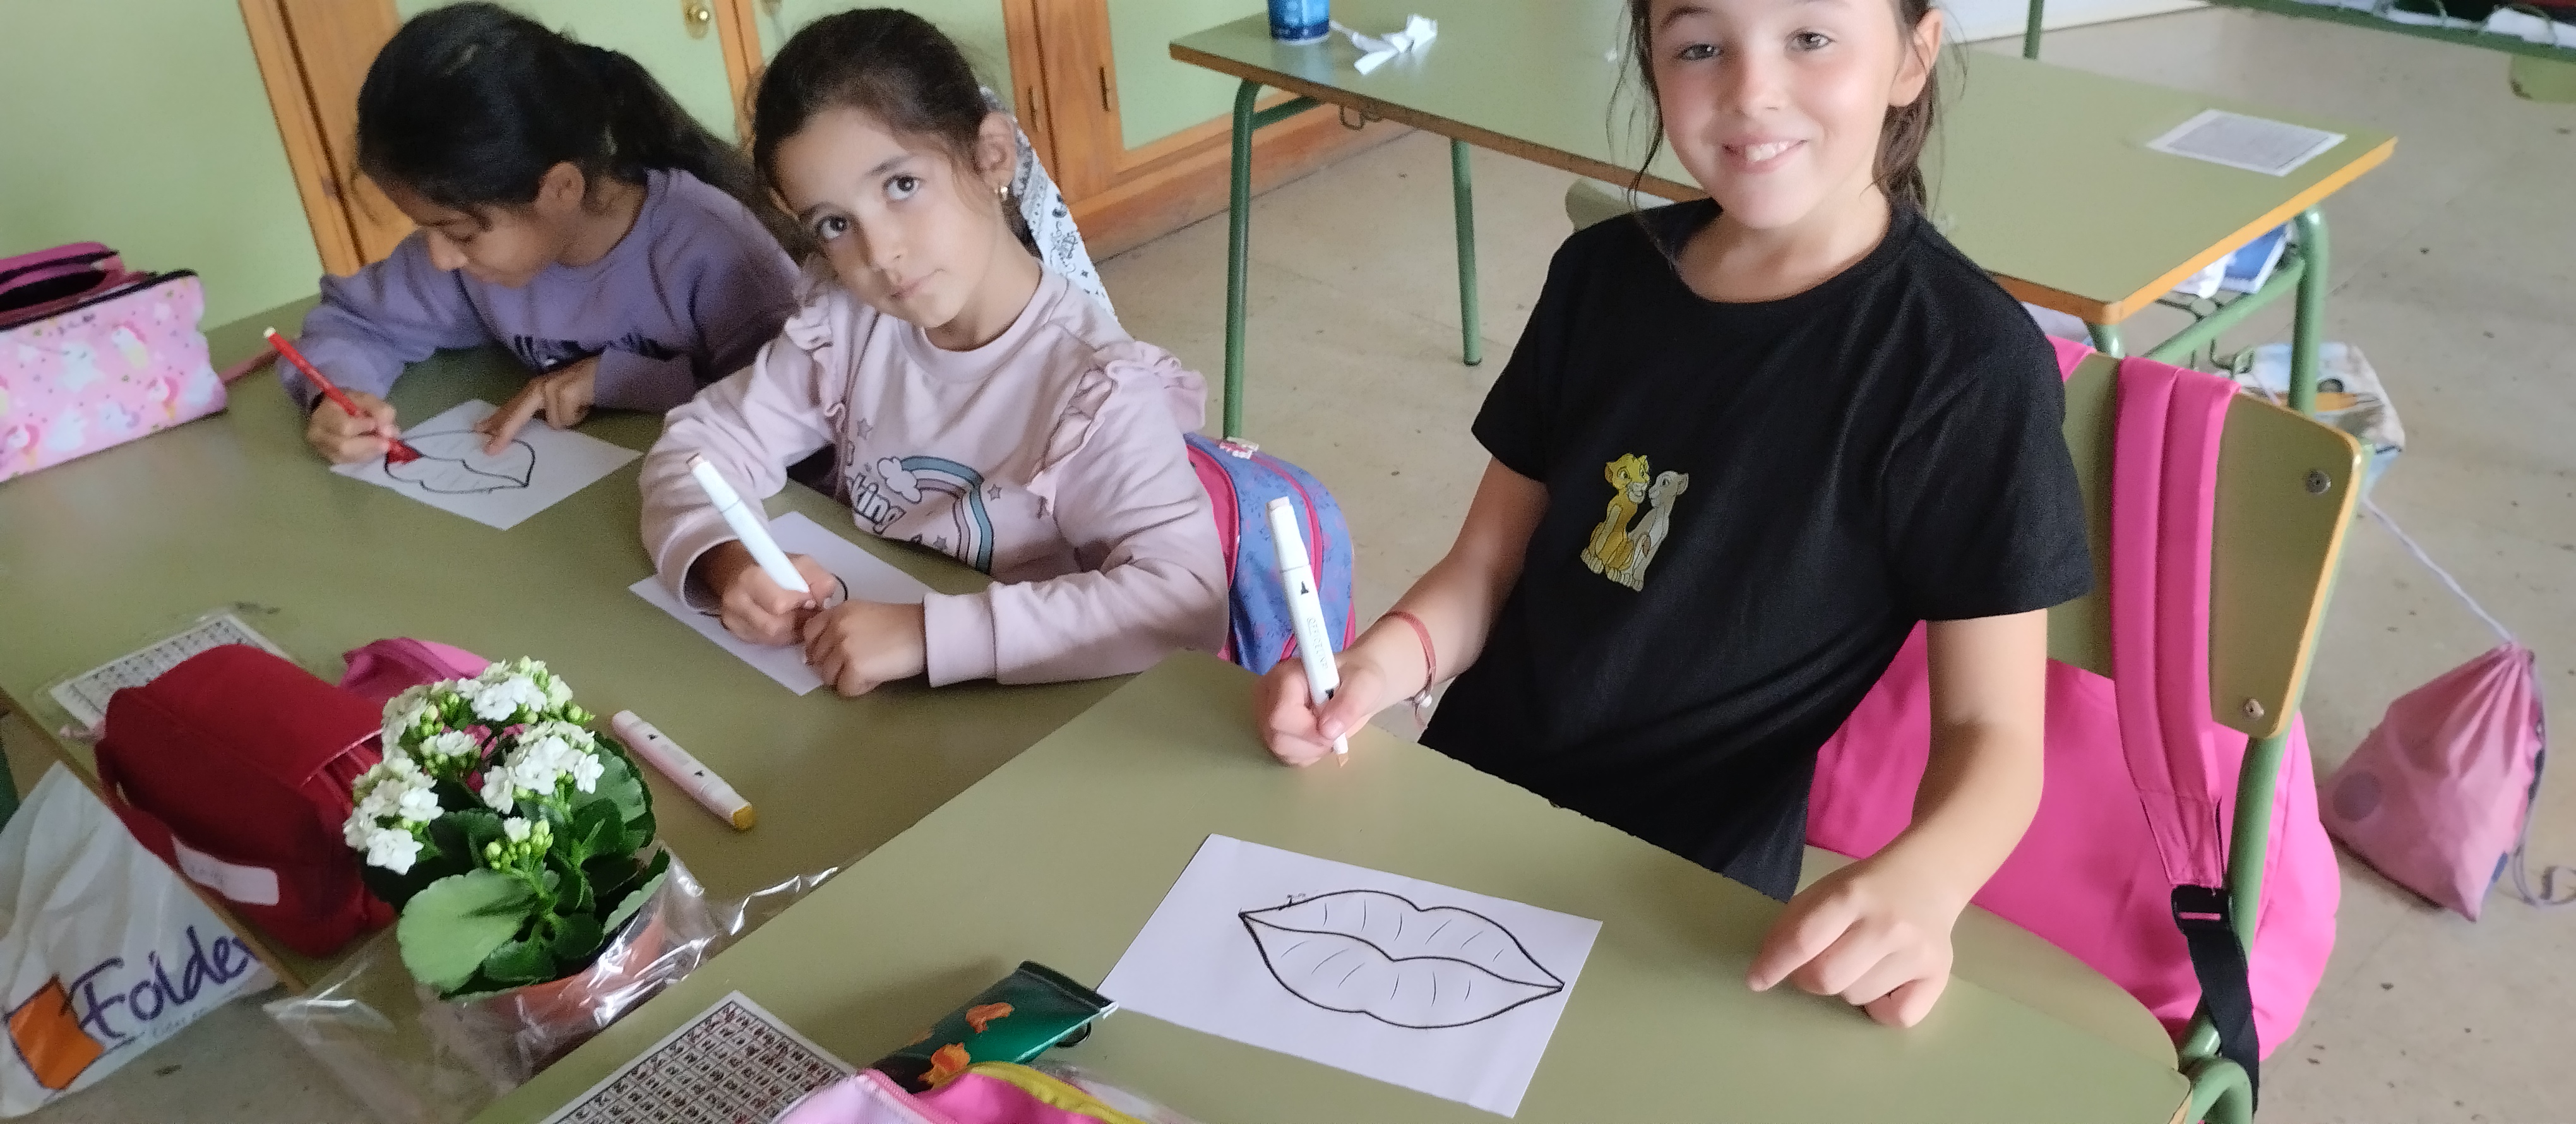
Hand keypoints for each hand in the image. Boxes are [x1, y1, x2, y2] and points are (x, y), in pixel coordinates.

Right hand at [306, 391, 399, 463]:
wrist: (335, 411)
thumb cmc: (351, 404)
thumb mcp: (368, 399)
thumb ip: (381, 411)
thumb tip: (390, 433)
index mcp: (325, 412)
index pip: (345, 426)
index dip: (365, 427)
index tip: (376, 423)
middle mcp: (317, 433)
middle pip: (344, 446)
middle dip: (370, 444)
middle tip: (386, 442)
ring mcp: (321, 448)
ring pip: (347, 457)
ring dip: (369, 451)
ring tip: (380, 443)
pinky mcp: (330, 458)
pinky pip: (350, 462)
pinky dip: (365, 456)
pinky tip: (371, 448)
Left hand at [479, 356, 598, 452]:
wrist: (606, 372)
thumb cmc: (583, 387)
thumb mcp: (557, 398)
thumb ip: (542, 409)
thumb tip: (534, 426)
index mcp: (535, 389)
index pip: (512, 408)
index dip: (497, 422)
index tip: (480, 433)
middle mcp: (540, 387)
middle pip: (517, 414)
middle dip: (504, 432)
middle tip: (490, 449)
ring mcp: (552, 390)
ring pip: (555, 422)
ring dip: (568, 419)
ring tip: (579, 408)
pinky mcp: (566, 394)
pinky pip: (568, 419)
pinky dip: (579, 416)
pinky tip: (585, 405)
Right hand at [696, 543, 835, 644]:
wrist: (735, 569)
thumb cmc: (772, 566)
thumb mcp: (800, 562)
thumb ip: (817, 578)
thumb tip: (823, 602)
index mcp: (751, 577)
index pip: (779, 603)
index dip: (800, 603)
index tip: (809, 598)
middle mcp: (736, 601)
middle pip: (775, 626)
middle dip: (797, 620)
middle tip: (806, 611)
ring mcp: (732, 619)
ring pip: (771, 638)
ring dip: (791, 631)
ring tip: (798, 617)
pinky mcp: (735, 632)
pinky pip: (765, 642)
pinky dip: (780, 636)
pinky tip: (785, 623)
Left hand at [801, 600, 926, 696]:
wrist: (925, 632)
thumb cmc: (900, 624)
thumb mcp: (863, 614)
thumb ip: (840, 627)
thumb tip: (818, 655)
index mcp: (837, 612)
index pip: (808, 633)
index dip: (819, 647)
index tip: (835, 653)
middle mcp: (836, 628)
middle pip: (816, 659)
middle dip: (833, 666)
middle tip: (857, 664)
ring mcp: (843, 648)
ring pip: (828, 677)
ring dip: (846, 678)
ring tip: (869, 670)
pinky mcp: (855, 668)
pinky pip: (845, 689)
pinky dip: (860, 688)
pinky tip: (876, 677)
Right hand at [1255, 647, 1403, 766]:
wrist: (1357, 686)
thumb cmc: (1360, 679)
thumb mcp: (1365, 684)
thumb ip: (1349, 704)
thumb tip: (1328, 730)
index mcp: (1285, 675)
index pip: (1281, 714)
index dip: (1309, 730)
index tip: (1334, 728)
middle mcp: (1268, 694)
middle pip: (1277, 736)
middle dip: (1312, 742)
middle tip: (1334, 730)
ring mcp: (1267, 714)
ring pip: (1280, 749)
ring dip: (1311, 750)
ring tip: (1329, 732)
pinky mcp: (1272, 731)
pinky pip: (1285, 756)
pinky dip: (1307, 754)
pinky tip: (1319, 738)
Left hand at [1745, 850, 1968, 1027]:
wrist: (1928, 878)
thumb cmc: (1866, 889)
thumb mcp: (1824, 892)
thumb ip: (1793, 925)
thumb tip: (1766, 968)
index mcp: (1851, 895)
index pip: (1804, 941)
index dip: (1773, 966)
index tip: (1756, 980)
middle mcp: (1887, 924)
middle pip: (1827, 978)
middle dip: (1807, 979)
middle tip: (1813, 967)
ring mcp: (1917, 952)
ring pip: (1857, 998)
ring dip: (1846, 987)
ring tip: (1859, 962)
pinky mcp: (1939, 975)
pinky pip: (1896, 1017)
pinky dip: (1881, 1008)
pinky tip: (1884, 982)